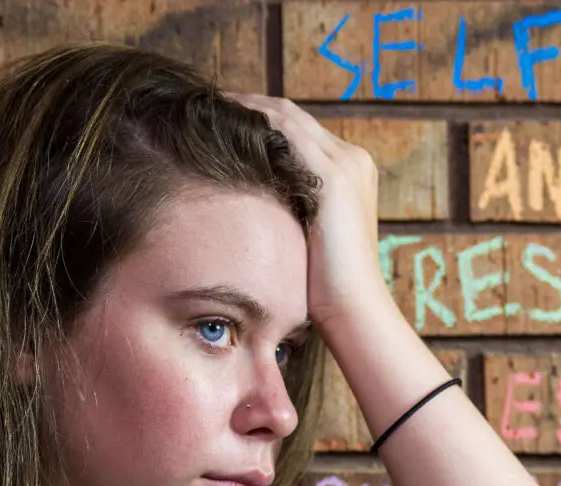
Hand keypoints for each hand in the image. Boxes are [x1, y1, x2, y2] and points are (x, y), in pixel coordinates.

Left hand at [228, 94, 389, 329]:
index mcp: (352, 171)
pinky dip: (253, 119)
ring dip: (245, 106)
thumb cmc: (325, 284)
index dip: (260, 118)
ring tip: (207, 107)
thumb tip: (250, 198)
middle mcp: (354, 159)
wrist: (352, 306)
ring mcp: (346, 164)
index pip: (300, 130)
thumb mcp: (305, 233)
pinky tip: (221, 122)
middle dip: (248, 106)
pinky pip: (286, 130)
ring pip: (286, 115)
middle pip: (292, 114)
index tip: (222, 119)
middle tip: (206, 104)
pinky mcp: (334, 176)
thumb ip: (290, 206)